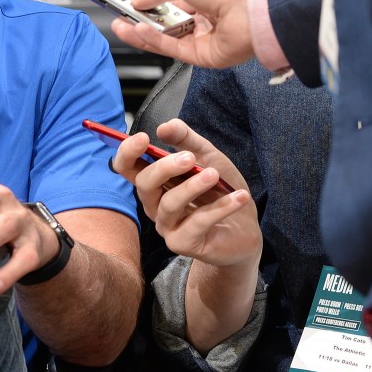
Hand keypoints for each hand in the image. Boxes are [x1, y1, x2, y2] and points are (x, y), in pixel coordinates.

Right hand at [109, 0, 253, 67]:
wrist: (251, 9)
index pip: (167, 5)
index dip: (147, 6)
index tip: (128, 5)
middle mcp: (202, 20)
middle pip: (164, 25)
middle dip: (140, 22)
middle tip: (120, 18)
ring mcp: (202, 39)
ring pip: (165, 40)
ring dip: (143, 33)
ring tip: (122, 26)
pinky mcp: (202, 57)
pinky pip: (173, 49)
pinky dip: (155, 41)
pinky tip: (140, 31)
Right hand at [111, 120, 258, 268]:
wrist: (245, 226)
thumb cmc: (219, 189)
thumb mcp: (207, 157)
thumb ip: (186, 140)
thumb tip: (163, 127)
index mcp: (154, 182)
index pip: (126, 167)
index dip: (128, 152)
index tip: (144, 138)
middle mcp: (154, 204)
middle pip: (144, 184)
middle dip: (165, 168)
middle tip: (190, 158)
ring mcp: (166, 226)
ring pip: (168, 204)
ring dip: (192, 187)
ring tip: (214, 175)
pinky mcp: (183, 244)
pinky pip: (197, 223)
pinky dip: (219, 208)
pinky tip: (238, 197)